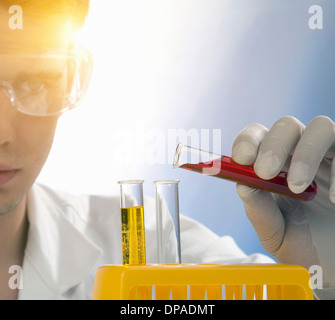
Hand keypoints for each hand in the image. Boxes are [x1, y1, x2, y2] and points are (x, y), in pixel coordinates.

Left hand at [231, 116, 334, 297]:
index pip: (257, 137)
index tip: (241, 158)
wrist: (334, 263)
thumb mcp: (276, 234)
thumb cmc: (305, 245)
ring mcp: (330, 157)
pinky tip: (333, 198)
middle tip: (265, 172)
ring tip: (297, 186)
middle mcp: (300, 155)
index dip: (248, 141)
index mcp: (274, 166)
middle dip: (273, 145)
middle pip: (286, 125)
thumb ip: (260, 211)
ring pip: (321, 126)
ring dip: (305, 152)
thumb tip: (242, 184)